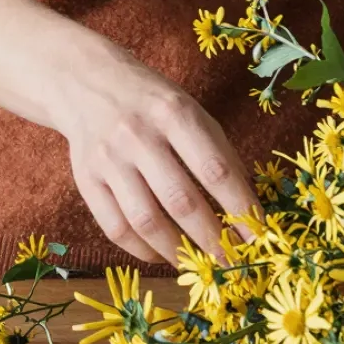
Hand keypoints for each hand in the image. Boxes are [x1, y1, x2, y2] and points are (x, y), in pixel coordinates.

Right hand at [49, 31, 259, 265]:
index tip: (259, 239)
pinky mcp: (86, 178)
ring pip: (146, 221)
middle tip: (232, 264)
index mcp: (172, 112)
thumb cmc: (150, 101)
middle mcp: (137, 134)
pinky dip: (142, 251)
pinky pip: (115, 228)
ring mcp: (108, 158)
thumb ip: (217, 152)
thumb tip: (247, 209)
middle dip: (212, 240)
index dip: (241, 208)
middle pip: (181, 201)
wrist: (84, 80)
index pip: (215, 169)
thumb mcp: (189, 109)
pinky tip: (160, 254)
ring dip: (178, 252)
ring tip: (197, 264)